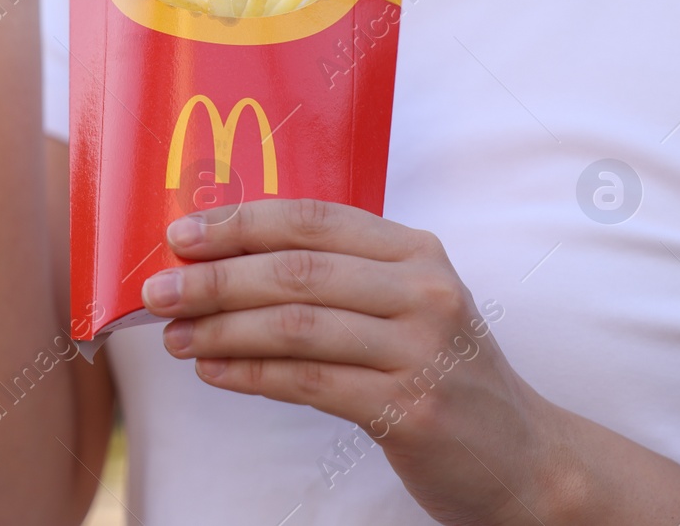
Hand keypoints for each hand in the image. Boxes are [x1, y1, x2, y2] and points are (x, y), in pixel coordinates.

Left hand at [141, 199, 571, 525]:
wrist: (522, 458)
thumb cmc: (438, 372)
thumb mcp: (403, 305)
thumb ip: (334, 277)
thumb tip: (220, 264)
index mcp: (416, 251)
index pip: (312, 220)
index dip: (239, 223)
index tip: (180, 234)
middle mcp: (424, 291)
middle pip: (296, 272)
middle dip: (215, 280)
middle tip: (157, 291)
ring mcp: (422, 351)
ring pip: (296, 327)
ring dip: (222, 332)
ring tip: (176, 338)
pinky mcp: (412, 409)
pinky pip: (309, 384)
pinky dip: (251, 376)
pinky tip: (215, 372)